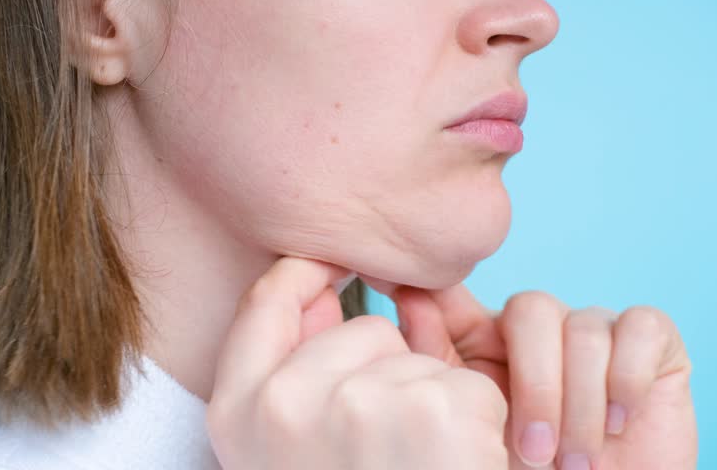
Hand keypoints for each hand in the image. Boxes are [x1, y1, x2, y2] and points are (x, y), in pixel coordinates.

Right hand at [207, 258, 509, 469]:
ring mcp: (356, 405)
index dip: (303, 273)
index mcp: (238, 414)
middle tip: (386, 456)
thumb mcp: (288, 450)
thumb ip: (291, 369)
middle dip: (389, 376)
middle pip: (363, 330)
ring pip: (420, 360)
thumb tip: (320, 291)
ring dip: (434, 410)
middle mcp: (283, 404)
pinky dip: (478, 429)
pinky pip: (469, 387)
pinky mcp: (431, 415)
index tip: (333, 266)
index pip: (265, 300)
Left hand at [391, 285, 697, 469]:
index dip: (445, 296)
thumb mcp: (475, 424)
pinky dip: (627, 378)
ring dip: (581, 405)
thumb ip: (440, 361)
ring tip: (577, 462)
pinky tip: (618, 422)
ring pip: (584, 330)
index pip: (466, 295)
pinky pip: (640, 329)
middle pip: (532, 309)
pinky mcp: (648, 338)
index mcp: (488, 338)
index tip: (413, 302)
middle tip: (534, 454)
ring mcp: (594, 327)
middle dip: (536, 386)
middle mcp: (540, 326)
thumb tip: (409, 297)